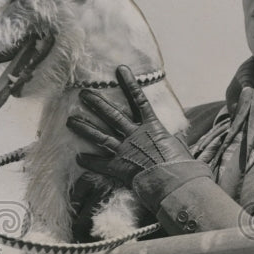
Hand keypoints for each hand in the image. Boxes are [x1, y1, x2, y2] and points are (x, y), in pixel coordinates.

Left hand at [66, 65, 192, 188]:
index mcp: (153, 127)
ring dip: (85, 128)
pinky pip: (101, 164)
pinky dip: (89, 161)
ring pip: (101, 136)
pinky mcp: (121, 168)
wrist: (177, 184)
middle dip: (97, 103)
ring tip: (70, 121)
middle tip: (83, 94)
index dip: (130, 84)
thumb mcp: (178, 145)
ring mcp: (127, 151)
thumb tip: (172, 134)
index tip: (121, 69)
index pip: (139, 100)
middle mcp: (136, 135)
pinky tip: (78, 158)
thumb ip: (169, 138)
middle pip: (113, 115)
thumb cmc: (183, 166)